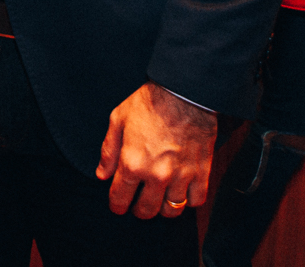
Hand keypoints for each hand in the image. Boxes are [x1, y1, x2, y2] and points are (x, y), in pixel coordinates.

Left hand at [94, 82, 216, 218]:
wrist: (184, 93)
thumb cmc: (149, 103)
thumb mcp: (118, 120)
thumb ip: (108, 151)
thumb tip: (102, 175)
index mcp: (132, 163)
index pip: (120, 199)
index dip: (116, 205)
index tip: (118, 205)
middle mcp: (156, 175)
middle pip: (146, 210)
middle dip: (138, 210)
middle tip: (138, 204)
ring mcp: (181, 176)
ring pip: (171, 210)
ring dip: (163, 208)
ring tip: (160, 199)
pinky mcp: (201, 173)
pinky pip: (196, 201)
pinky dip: (188, 201)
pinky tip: (181, 191)